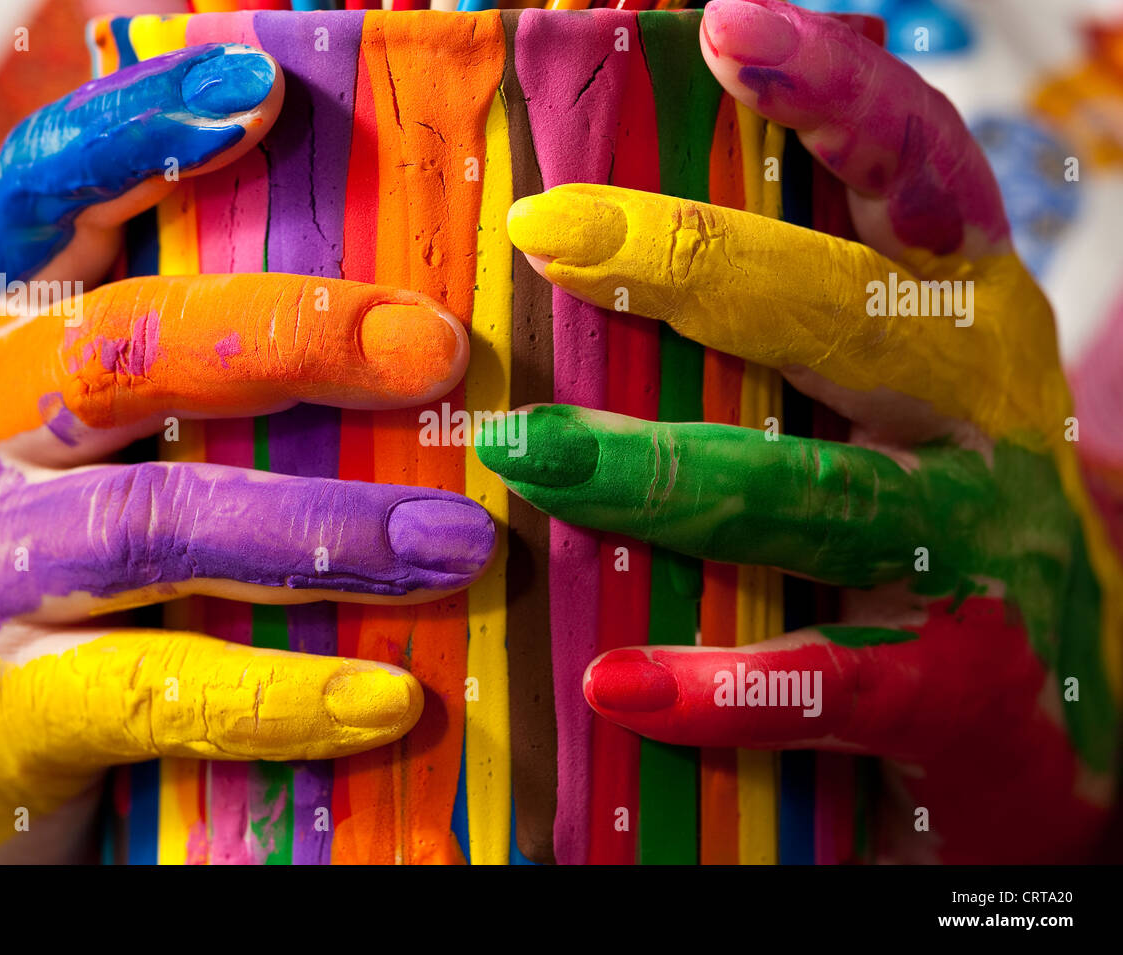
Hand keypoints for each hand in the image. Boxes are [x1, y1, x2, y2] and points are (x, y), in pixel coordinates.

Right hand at [0, 44, 493, 863]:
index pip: (40, 201)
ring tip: (458, 544)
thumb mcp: (95, 431)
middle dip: (282, 338)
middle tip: (432, 348)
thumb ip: (193, 361)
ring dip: (317, 531)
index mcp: (1, 342)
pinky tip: (390, 702)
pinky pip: (153, 692)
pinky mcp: (10, 712)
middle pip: (117, 354)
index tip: (260, 93)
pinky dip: (279, 696)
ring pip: (147, 524)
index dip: (136, 136)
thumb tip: (398, 301)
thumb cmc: (58, 547)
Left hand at [477, 0, 1120, 862]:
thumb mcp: (889, 383)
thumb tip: (579, 243)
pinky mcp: (964, 686)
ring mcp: (982, 548)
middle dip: (697, 262)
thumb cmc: (935, 500)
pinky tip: (618, 683)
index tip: (730, 25)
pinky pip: (838, 677)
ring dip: (667, 471)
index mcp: (961, 311)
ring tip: (535, 453)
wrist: (1078, 684)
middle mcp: (980, 408)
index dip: (835, 91)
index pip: (913, 171)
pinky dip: (726, 686)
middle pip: (843, 311)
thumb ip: (781, 316)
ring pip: (820, 494)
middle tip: (555, 232)